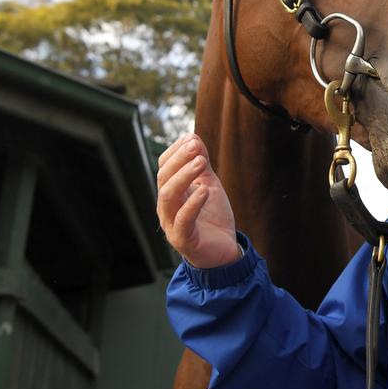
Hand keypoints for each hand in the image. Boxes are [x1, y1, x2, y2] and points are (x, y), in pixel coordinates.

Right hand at [157, 134, 239, 268]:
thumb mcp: (209, 185)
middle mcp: (166, 207)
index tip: (192, 138)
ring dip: (184, 175)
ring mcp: (172, 223)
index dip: (176, 151)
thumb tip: (194, 136)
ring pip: (168, 195)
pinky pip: (183, 219)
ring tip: (201, 162)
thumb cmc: (212, 218)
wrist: (223, 251)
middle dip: (180, 160)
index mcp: (171, 193)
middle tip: (197, 147)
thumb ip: (201, 165)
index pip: (164, 167)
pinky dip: (192, 203)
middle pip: (164, 178)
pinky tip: (204, 190)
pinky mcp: (183, 239)